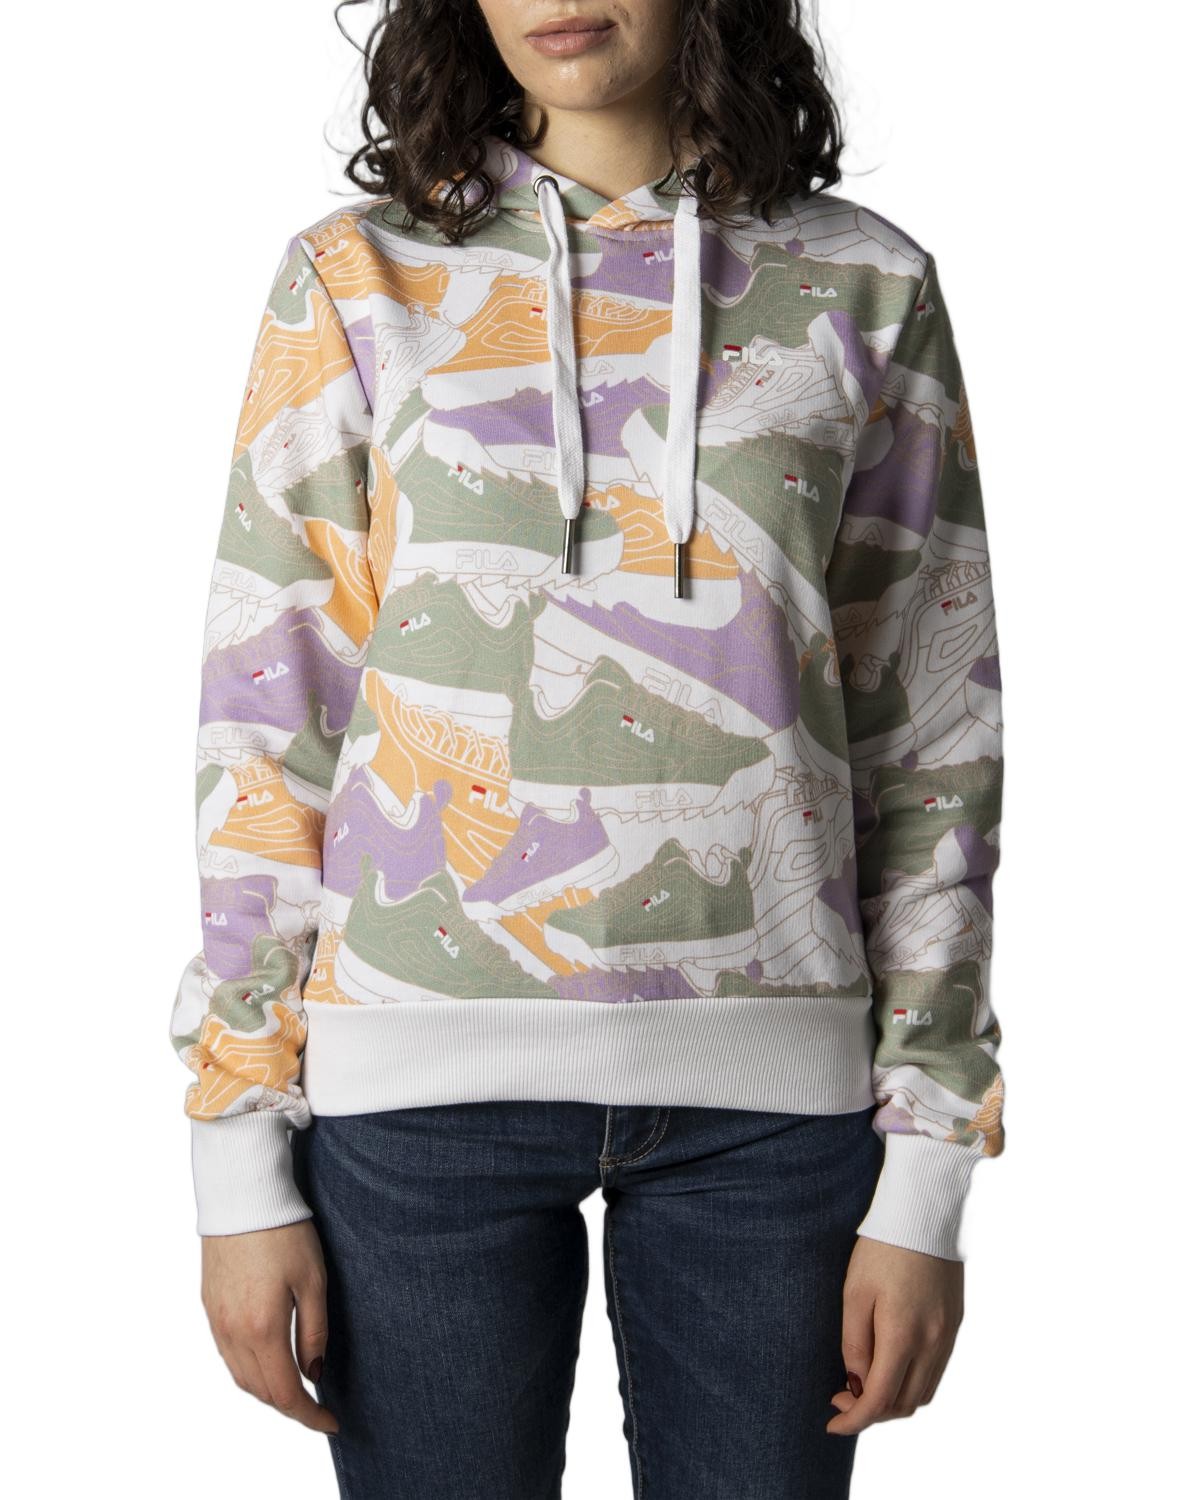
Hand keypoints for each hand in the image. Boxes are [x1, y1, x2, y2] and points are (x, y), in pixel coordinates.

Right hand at [200, 1219, 337, 1433]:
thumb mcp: (313, 1280)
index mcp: (262, 1329)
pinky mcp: (209, 1306)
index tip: (331, 1422)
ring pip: (241, 1376)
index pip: (285, 1392)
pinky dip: (249, 1370)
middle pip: (260, 1391)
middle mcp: (232, 1332)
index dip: (309, 1415)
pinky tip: (268, 1361)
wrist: (242, 1195)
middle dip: (290, 1406)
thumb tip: (315, 1372)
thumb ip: (314, 1332)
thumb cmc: (284, 1231)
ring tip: (297, 1389)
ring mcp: (216, 1320)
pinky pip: (228, 1355)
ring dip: (268, 1390)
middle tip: (318, 1409)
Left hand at [827, 1235, 963, 1434]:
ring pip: (922, 1392)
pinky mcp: (955, 1324)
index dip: (854, 1420)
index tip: (832, 1423)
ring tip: (864, 1384)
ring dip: (894, 1400)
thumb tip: (857, 1383)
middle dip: (872, 1412)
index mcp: (903, 1335)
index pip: (879, 1400)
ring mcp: (949, 1335)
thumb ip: (855, 1344)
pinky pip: (935, 1371)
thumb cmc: (881, 1249)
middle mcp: (933, 1343)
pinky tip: (891, 1366)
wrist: (922, 1213)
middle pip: (904, 1404)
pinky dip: (912, 1381)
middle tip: (842, 1398)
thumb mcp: (855, 1293)